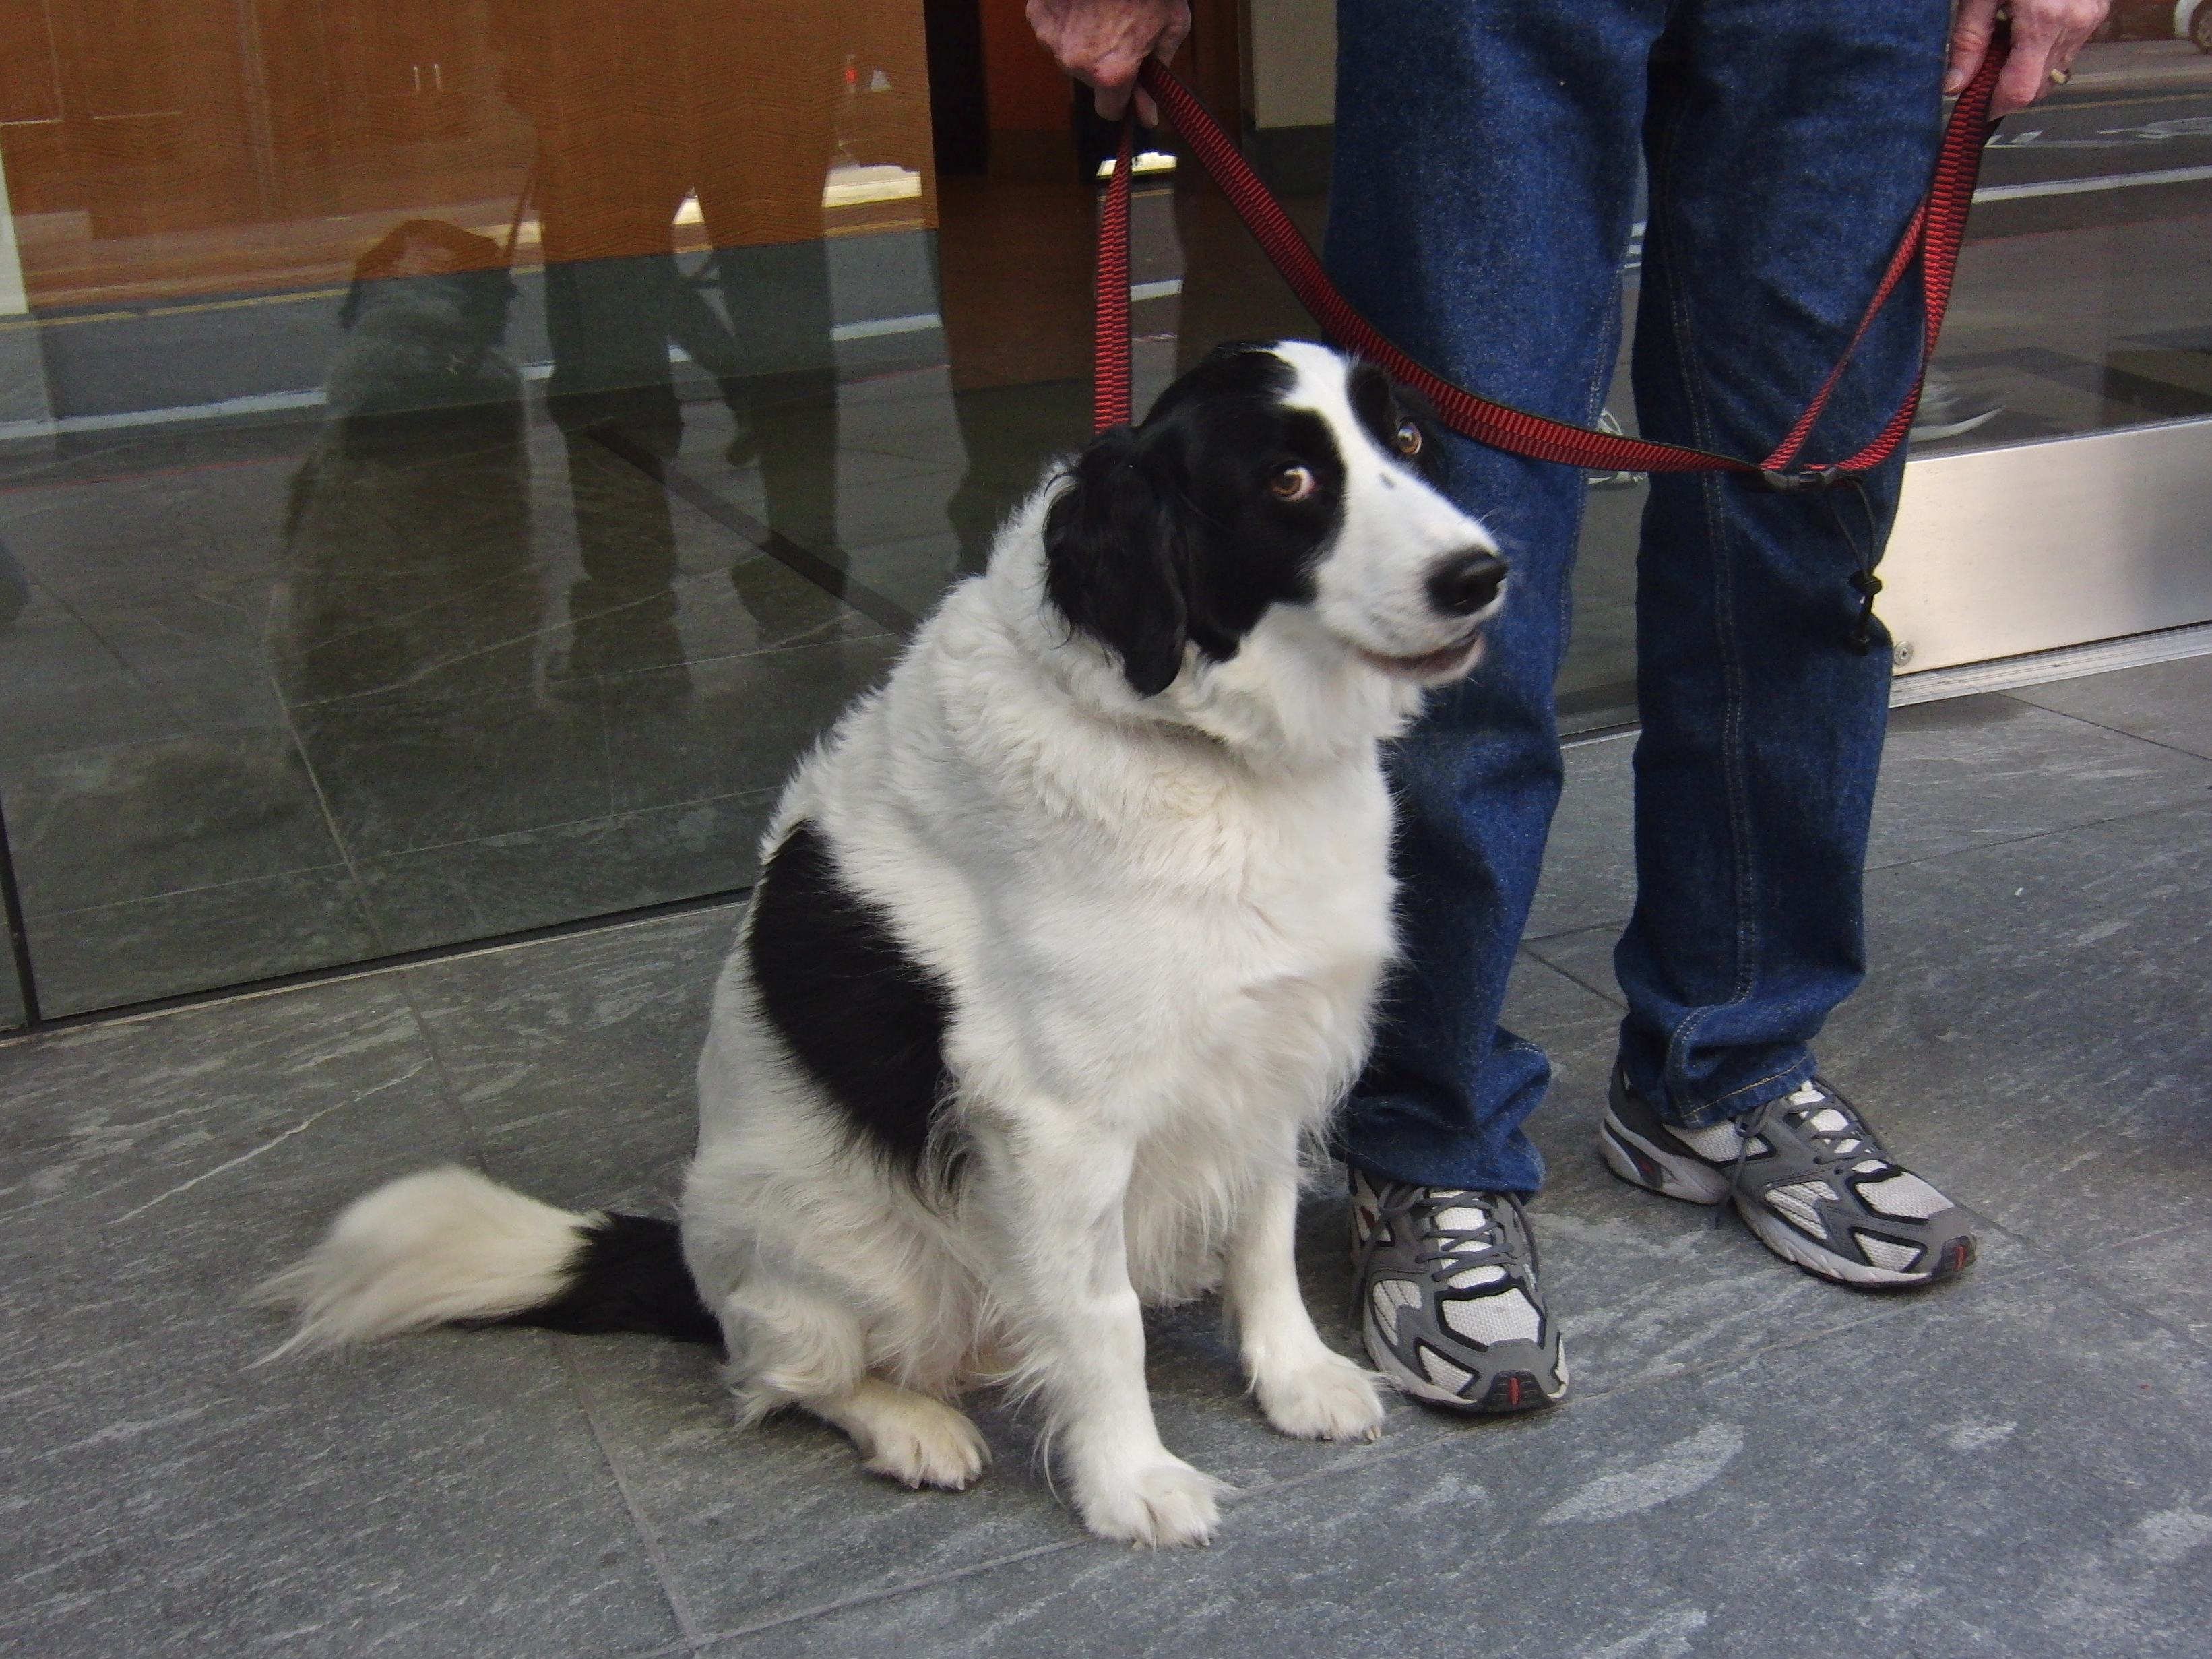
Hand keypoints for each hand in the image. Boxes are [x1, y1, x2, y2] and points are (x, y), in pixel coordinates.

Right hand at [1027, 0, 1190, 123]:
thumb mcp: (1171, 27)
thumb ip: (1157, 74)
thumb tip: (1147, 113)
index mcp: (1112, 72)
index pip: (1109, 111)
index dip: (1123, 99)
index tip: (1129, 86)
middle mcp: (1077, 63)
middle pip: (1089, 79)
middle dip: (1105, 62)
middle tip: (1121, 28)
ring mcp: (1053, 38)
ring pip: (1069, 54)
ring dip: (1084, 40)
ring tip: (1102, 9)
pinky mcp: (1039, 14)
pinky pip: (1053, 29)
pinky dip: (1066, 19)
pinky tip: (1083, 0)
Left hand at [1946, 0, 2110, 118]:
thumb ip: (1968, 42)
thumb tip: (1955, 85)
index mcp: (2043, 21)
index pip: (2021, 91)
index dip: (1995, 105)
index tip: (1974, 105)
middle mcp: (2073, 23)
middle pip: (2038, 86)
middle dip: (2007, 87)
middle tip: (1984, 68)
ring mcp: (2091, 18)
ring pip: (2054, 70)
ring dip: (2027, 68)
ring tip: (2006, 38)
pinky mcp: (2098, 11)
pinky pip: (2068, 48)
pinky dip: (2045, 49)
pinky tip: (2028, 27)